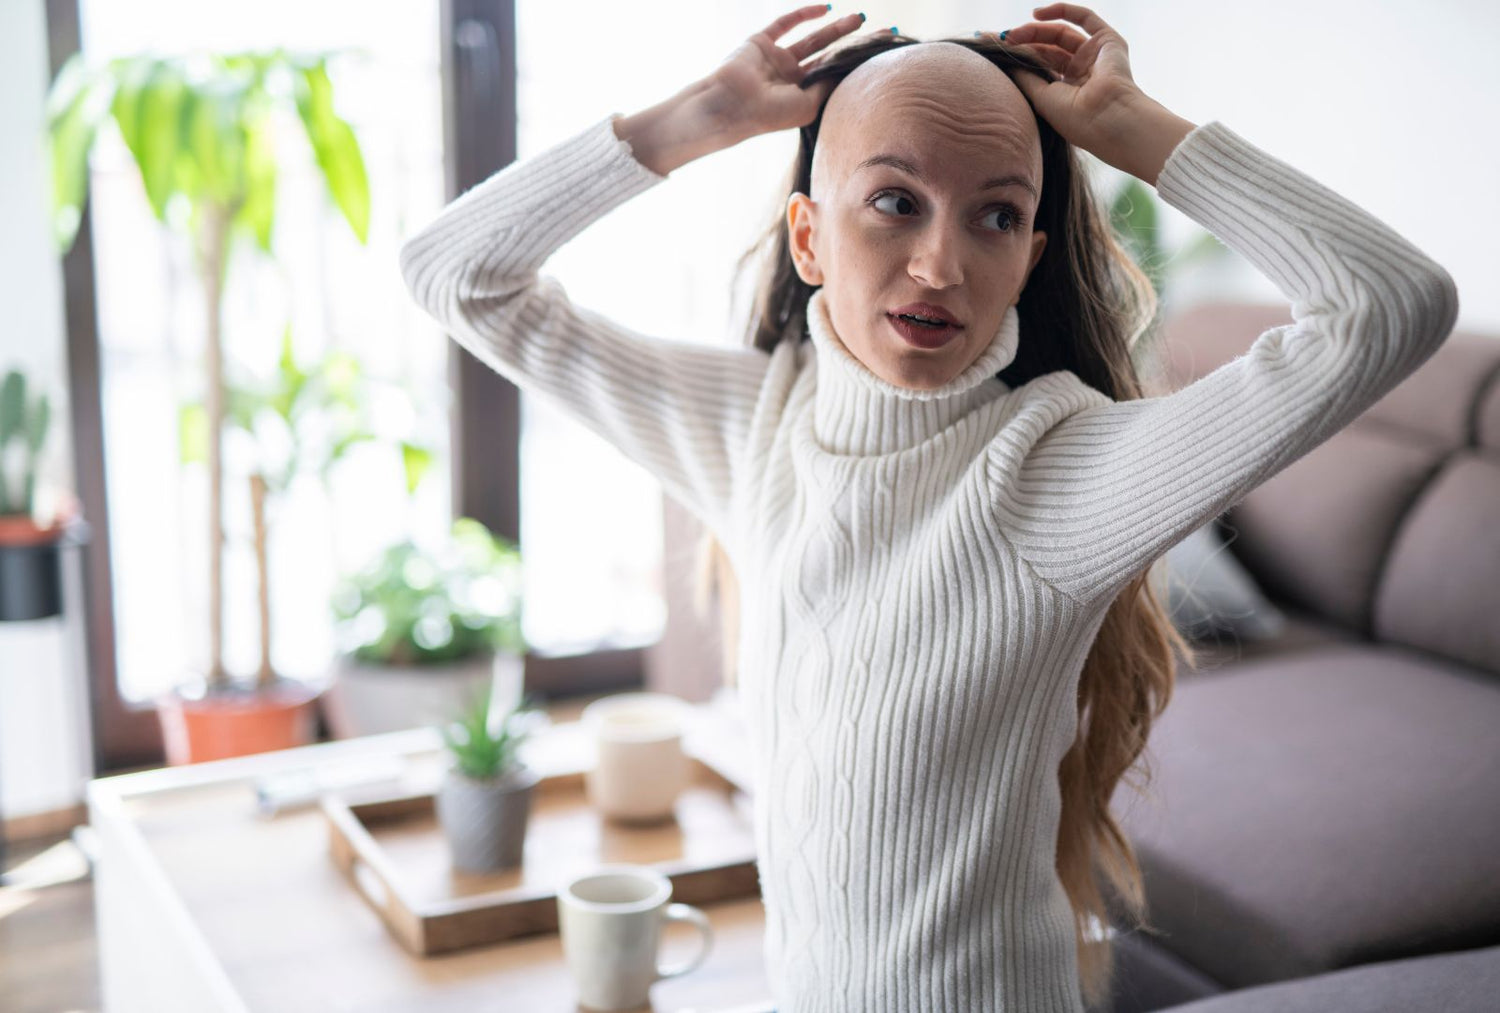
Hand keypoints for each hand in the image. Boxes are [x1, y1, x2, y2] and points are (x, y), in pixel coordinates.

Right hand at [701, 4, 870, 140]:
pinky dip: (804, 14)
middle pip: (827, 55)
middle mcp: (789, 78)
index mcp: (800, 97)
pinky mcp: (761, 42)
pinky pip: (785, 24)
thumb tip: (847, 68)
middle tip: (881, 33)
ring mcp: (776, 59)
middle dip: (852, 44)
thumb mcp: (808, 105)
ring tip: (860, 18)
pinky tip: (826, 9)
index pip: (833, 77)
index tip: (882, 56)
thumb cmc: (769, 114)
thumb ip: (827, 85)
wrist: (731, 104)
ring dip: (836, 28)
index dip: (855, 66)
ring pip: (812, 39)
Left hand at [986, 3, 1195, 184]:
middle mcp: (1082, 72)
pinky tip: (1036, 14)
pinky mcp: (1109, 41)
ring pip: (1060, 34)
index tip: (991, 47)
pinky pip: (1084, 17)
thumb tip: (1006, 60)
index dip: (1018, 55)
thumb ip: (1024, 77)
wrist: (1109, 118)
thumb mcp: (1040, 98)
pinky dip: (1061, 10)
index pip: (1039, 66)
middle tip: (1002, 40)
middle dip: (1024, 41)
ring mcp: (1095, 56)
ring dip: (1035, 30)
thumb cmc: (1076, 118)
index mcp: (1068, 91)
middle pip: (1047, 48)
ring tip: (1014, 34)